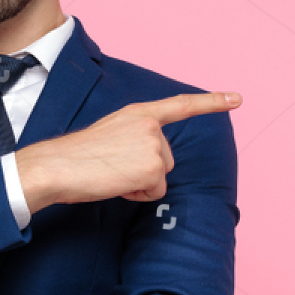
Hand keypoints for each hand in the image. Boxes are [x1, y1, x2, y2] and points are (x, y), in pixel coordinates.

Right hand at [14, 91, 240, 213]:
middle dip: (144, 171)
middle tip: (112, 167)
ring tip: (112, 174)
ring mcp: (154, 145)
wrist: (56, 166)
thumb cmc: (77, 157)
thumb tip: (148, 163)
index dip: (212, 102)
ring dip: (140, 183)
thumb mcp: (111, 135)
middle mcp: (151, 125)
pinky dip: (137, 195)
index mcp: (139, 113)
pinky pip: (155, 193)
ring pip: (161, 177)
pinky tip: (116, 183)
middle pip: (166, 160)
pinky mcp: (153, 168)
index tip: (238, 99)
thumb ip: (135, 139)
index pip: (182, 106)